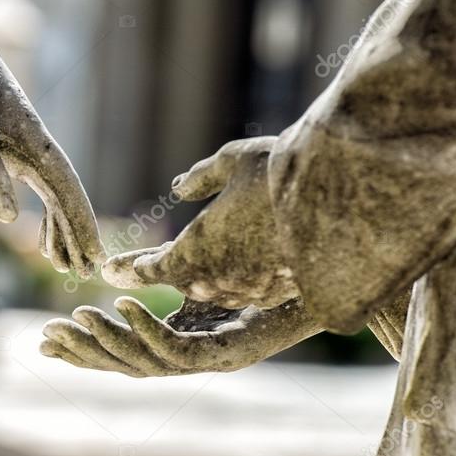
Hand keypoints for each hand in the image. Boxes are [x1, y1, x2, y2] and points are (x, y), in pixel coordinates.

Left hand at [0, 0, 103, 276]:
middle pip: (67, 200)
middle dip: (78, 238)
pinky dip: (45, 217)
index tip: (97, 258)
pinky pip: (40, 191)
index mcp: (38, 145)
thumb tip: (10, 221)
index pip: (69, 194)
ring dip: (62, 231)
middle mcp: (40, 149)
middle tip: (86, 274)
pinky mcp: (13, 150)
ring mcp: (28, 150)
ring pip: (55, 199)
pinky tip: (42, 240)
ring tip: (65, 266)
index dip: (84, 228)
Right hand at [40, 296, 319, 376]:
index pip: (123, 355)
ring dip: (109, 343)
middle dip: (85, 353)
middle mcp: (196, 359)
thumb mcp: (199, 270)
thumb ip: (156, 273)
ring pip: (147, 364)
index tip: (44, 339)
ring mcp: (214, 361)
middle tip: (45, 336)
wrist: (327, 274)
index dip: (84, 351)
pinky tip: (123, 306)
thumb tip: (112, 269)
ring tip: (78, 318)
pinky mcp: (232, 355)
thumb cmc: (267, 271)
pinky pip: (179, 350)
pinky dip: (147, 330)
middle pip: (127, 367)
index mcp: (186, 342)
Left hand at [102, 137, 298, 307]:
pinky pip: (250, 290)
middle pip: (185, 279)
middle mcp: (216, 279)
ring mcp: (249, 291)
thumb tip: (177, 188)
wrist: (343, 204)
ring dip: (208, 276)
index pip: (153, 267)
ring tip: (203, 265)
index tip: (111, 270)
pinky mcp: (279, 294)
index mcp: (193, 250)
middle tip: (144, 268)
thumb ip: (202, 176)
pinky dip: (243, 279)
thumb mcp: (235, 161)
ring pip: (218, 289)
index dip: (131, 269)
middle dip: (170, 270)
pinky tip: (249, 266)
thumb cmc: (281, 174)